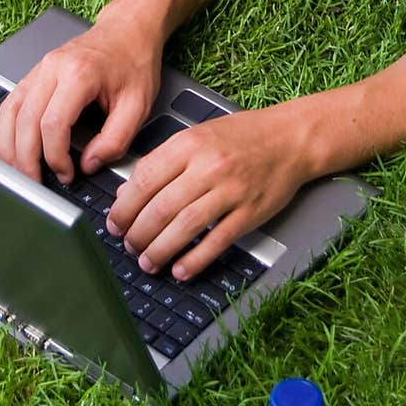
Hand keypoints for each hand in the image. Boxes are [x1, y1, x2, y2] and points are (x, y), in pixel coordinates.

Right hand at [0, 11, 162, 184]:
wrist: (128, 29)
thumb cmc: (134, 61)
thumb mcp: (138, 105)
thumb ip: (115, 139)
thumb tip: (89, 164)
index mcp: (79, 74)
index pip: (53, 124)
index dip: (55, 157)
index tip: (68, 173)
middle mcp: (53, 68)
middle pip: (25, 121)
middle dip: (27, 159)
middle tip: (36, 183)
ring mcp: (40, 68)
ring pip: (10, 111)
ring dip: (9, 146)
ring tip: (19, 172)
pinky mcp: (36, 72)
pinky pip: (12, 102)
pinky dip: (8, 128)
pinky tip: (13, 147)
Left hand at [106, 103, 312, 281]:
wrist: (291, 138)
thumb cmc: (242, 136)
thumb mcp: (198, 135)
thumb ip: (164, 160)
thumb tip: (129, 192)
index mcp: (190, 144)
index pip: (145, 179)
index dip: (124, 207)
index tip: (115, 223)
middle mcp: (209, 166)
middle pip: (161, 208)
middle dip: (138, 234)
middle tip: (129, 246)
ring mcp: (231, 191)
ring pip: (185, 227)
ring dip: (160, 250)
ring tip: (148, 262)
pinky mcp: (250, 212)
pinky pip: (217, 241)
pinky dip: (195, 260)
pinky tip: (180, 269)